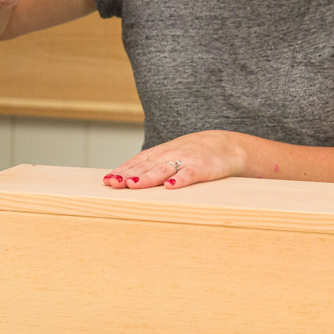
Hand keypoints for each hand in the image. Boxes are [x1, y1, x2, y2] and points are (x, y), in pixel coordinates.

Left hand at [102, 131, 247, 189]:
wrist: (226, 145)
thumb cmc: (193, 154)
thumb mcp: (171, 156)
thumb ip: (152, 167)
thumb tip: (126, 181)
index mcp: (161, 153)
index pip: (137, 162)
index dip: (121, 170)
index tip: (106, 181)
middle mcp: (170, 155)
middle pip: (145, 166)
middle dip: (128, 175)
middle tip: (112, 183)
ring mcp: (186, 160)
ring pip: (163, 170)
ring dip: (147, 177)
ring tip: (132, 185)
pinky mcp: (203, 168)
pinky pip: (190, 174)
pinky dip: (180, 180)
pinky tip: (170, 187)